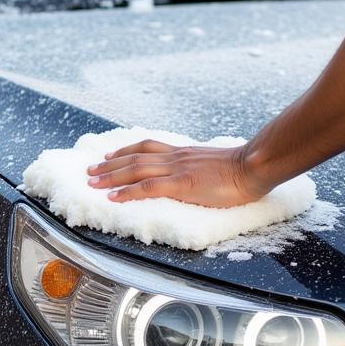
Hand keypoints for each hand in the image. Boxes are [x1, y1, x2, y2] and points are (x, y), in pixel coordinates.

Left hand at [86, 139, 266, 207]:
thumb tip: (192, 176)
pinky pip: (148, 187)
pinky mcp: (182, 184)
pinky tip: (113, 198)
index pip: (147, 148)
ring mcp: (177, 169)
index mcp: (183, 153)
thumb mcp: (212, 164)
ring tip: (92, 182)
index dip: (125, 152)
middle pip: (134, 157)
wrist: (254, 165)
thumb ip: (197, 168)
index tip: (109, 156)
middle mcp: (175, 157)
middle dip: (109, 165)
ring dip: (110, 176)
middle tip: (90, 171)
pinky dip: (128, 192)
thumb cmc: (241, 169)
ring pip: (135, 169)